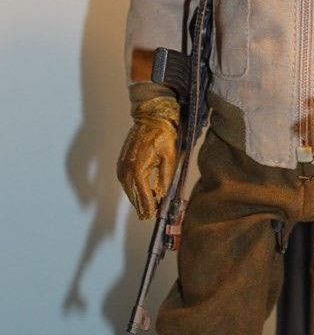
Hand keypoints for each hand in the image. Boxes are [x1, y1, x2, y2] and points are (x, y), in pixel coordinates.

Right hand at [117, 96, 179, 218]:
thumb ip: (165, 178)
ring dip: (135, 198)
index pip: (143, 193)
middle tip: (148, 216)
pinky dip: (132, 189)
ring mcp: (122, 165)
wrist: (152, 118)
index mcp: (139, 167)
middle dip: (141, 205)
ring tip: (145, 208)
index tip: (152, 215)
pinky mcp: (122, 161)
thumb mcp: (170, 158)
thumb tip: (162, 195)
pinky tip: (140, 193)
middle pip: (132, 193)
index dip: (148, 206)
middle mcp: (127, 168)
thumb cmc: (164, 136)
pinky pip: (125, 181)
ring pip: (127, 188)